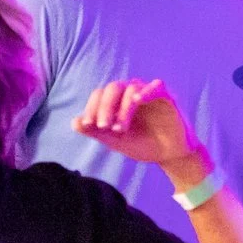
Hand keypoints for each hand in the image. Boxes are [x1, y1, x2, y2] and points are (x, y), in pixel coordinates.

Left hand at [74, 79, 202, 175]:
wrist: (168, 155)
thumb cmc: (142, 145)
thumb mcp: (116, 141)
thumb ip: (96, 132)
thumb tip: (74, 122)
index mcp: (117, 101)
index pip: (100, 95)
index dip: (92, 107)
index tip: (88, 125)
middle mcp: (131, 93)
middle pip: (113, 88)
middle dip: (104, 107)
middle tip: (103, 126)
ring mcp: (148, 93)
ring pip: (131, 89)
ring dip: (122, 108)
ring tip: (120, 129)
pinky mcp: (166, 96)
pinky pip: (156, 86)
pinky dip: (146, 91)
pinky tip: (137, 100)